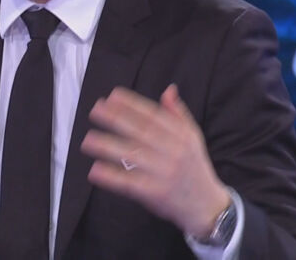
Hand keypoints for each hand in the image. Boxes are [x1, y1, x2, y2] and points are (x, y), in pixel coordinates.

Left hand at [81, 85, 229, 237]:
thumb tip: (169, 89)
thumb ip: (178, 114)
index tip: (112, 96)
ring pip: (133, 156)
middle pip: (141, 132)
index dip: (132, 105)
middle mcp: (174, 152)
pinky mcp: (156, 193)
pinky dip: (112, 177)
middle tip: (95, 110)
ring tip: (88, 139)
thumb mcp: (193, 138)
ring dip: (108, 147)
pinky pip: (130, 183)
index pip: (154, 116)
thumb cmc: (194, 167)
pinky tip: (95, 170)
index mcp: (182, 136)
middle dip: (116, 119)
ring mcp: (165, 173)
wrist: (207, 205)